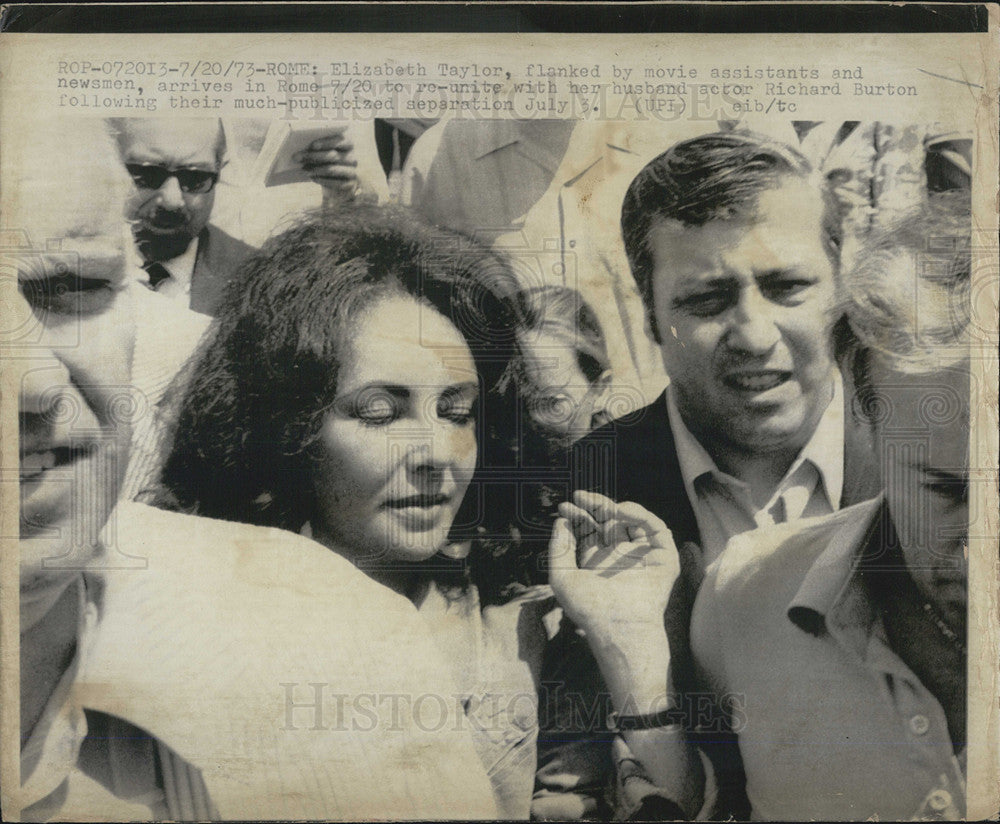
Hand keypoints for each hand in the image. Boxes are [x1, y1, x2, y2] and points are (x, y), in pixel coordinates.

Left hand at [293, 130, 357, 199]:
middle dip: (313, 156)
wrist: (338, 181)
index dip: (327, 142)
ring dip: (315, 169)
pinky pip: (334, 183)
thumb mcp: (324, 151)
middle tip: (297, 157)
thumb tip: (302, 146)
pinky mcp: (349, 185)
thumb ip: (318, 146)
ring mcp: (352, 172)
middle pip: (333, 156)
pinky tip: (312, 177)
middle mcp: (352, 158)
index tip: (313, 145)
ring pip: (332, 170)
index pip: (340, 140)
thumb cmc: (327, 162)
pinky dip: (321, 180)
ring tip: (303, 169)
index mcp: (348, 144)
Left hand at [548, 490, 679, 645]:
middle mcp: (620, 557)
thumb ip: (558, 549)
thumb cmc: (589, 609)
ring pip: (632, 521)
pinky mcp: (663, 557)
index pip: (589, 531)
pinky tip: (620, 511)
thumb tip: (560, 522)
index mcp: (599, 562)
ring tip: (599, 504)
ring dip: (615, 508)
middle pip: (609, 522)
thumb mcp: (562, 578)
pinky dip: (640, 515)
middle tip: (579, 495)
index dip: (577, 516)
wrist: (619, 626)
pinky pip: (656, 528)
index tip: (564, 506)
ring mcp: (643, 556)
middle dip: (594, 506)